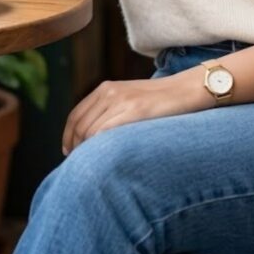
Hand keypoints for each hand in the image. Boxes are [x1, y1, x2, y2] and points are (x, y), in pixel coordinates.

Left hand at [62, 73, 207, 153]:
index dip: (68, 136)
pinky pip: (106, 131)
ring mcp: (122, 100)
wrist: (185, 90)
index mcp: (106, 88)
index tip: (68, 152)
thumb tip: (90, 136)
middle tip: (78, 164)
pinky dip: (99, 147)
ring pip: (90, 131)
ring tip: (90, 165)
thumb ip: (109, 111)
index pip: (75, 115)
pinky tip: (103, 158)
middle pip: (79, 125)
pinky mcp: (135, 110)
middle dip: (75, 147)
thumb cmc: (158, 101)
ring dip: (85, 151)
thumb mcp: (128, 99)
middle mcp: (110, 92)